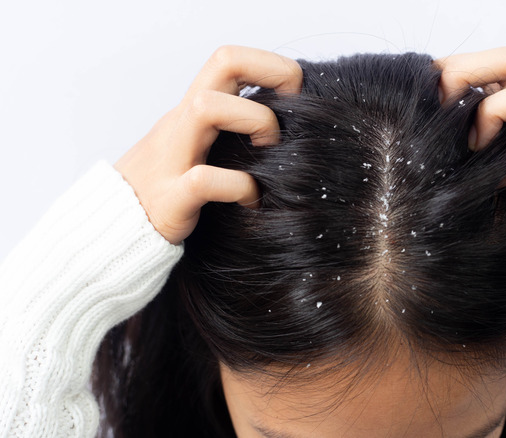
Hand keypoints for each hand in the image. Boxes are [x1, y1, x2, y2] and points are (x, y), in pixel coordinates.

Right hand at [113, 45, 302, 244]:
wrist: (114, 230)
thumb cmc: (170, 190)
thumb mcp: (198, 150)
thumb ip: (229, 133)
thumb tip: (285, 126)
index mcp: (192, 112)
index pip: (229, 59)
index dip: (270, 65)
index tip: (294, 95)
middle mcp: (181, 124)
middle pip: (223, 62)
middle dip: (270, 74)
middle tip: (288, 115)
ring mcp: (172, 158)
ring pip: (206, 107)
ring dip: (254, 121)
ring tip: (269, 151)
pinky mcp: (170, 199)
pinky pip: (204, 180)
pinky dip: (240, 187)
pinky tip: (251, 201)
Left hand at [434, 47, 505, 244]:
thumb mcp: (482, 158)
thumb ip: (460, 135)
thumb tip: (413, 119)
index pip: (489, 61)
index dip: (453, 67)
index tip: (424, 94)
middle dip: (469, 75)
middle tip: (445, 112)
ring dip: (496, 114)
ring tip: (476, 148)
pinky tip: (499, 183)